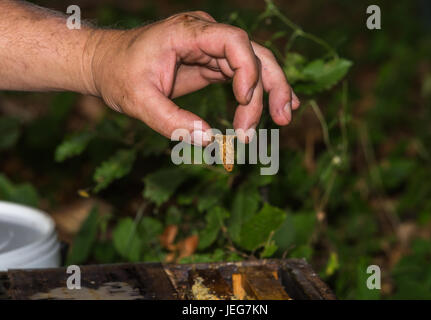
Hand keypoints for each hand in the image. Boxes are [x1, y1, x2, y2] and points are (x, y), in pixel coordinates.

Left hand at [87, 11, 299, 143]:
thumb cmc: (118, 75)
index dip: (248, 69)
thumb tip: (208, 140)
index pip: (233, 40)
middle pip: (253, 54)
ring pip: (254, 64)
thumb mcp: (138, 101)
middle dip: (270, 86)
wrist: (106, 63)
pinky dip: (260, 91)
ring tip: (284, 119)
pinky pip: (243, 74)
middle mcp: (205, 35)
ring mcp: (210, 48)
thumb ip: (171, 121)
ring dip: (271, 91)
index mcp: (187, 32)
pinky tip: (277, 105)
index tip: (242, 100)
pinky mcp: (211, 63)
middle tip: (280, 120)